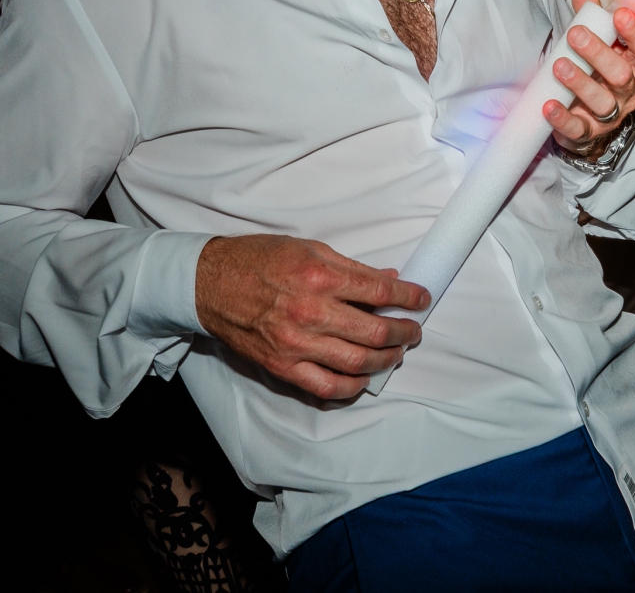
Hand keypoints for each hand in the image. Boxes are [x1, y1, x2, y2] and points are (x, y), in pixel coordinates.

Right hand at [194, 235, 427, 400]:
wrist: (212, 283)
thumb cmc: (260, 259)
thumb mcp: (310, 249)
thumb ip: (351, 268)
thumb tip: (388, 279)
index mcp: (320, 276)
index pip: (379, 291)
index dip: (408, 297)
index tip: (422, 299)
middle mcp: (311, 312)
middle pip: (374, 331)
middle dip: (404, 332)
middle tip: (414, 331)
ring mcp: (297, 344)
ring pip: (356, 362)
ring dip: (385, 360)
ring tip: (396, 353)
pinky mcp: (283, 367)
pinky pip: (326, 386)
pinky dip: (352, 386)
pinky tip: (364, 378)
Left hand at [542, 0, 634, 156]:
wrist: (587, 116)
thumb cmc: (593, 67)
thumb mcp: (595, 37)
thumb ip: (590, 10)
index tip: (620, 14)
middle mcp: (628, 90)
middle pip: (621, 75)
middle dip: (599, 54)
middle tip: (575, 34)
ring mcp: (610, 115)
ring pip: (602, 102)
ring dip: (581, 83)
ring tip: (559, 65)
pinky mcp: (588, 134)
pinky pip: (578, 129)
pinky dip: (563, 119)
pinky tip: (548, 105)